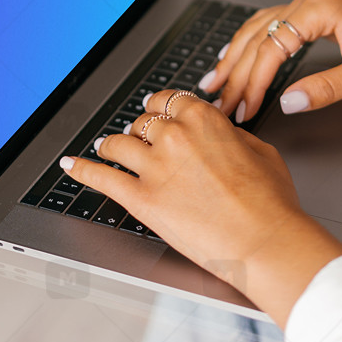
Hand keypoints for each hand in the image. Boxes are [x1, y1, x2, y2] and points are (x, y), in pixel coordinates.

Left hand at [60, 90, 341, 326]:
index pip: (169, 100)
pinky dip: (82, 170)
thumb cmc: (271, 202)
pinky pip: (101, 177)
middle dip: (141, 129)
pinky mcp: (141, 199)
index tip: (157, 111)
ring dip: (112, 144)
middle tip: (139, 136)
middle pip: (143, 122)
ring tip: (107, 147)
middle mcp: (174, 137)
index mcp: (203, 119)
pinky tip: (71, 165)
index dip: (161, 107)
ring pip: (118, 144)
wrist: (265, 241)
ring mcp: (153, 167)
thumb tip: (221, 133)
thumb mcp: (260, 151)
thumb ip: (231, 135)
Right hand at [200, 0, 341, 122]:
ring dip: (235, 57)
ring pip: (258, 29)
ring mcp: (308, 3)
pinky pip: (270, 26)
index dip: (253, 81)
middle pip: (258, 37)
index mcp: (318, 7)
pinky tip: (235, 57)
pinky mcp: (311, 12)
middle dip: (236, 73)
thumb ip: (327, 88)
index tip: (243, 107)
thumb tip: (288, 102)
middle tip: (219, 102)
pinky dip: (250, 45)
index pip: (271, 46)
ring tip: (214, 82)